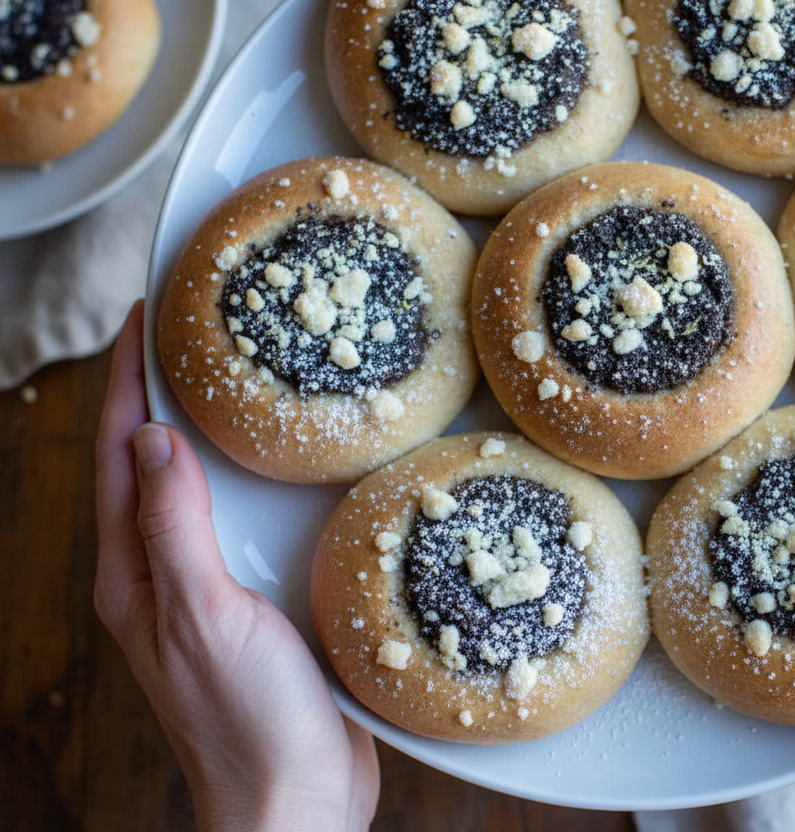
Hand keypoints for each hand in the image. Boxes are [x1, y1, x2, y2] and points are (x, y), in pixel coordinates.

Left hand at [94, 301, 379, 830]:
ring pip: (200, 492)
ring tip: (240, 377)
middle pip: (150, 466)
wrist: (296, 797)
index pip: (119, 459)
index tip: (145, 318)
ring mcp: (210, 591)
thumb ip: (173, 527)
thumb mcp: (202, 615)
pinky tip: (289, 463)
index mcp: (136, 575)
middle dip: (162, 394)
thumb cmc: (245, 719)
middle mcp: (164, 576)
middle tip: (194, 330)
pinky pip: (245, 525)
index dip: (128, 384)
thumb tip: (151, 438)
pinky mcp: (257, 605)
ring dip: (210, 433)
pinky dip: (255, 480)